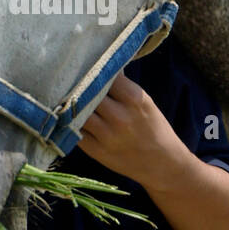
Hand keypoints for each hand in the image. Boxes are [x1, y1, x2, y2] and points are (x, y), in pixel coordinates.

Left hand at [75, 71, 188, 188]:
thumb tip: (101, 66)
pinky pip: (73, 130)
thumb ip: (123, 87)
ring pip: (77, 111)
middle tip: (69, 79)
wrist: (161, 163)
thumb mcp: (144, 102)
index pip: (104, 74)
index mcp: (134, 99)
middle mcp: (119, 116)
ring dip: (72, 104)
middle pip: (87, 91)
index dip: (94, 69)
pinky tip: (70, 116)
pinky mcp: (95, 150)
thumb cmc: (152, 127)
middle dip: (80, 85)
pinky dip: (70, 122)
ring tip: (67, 97)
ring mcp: (106, 135)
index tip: (87, 65)